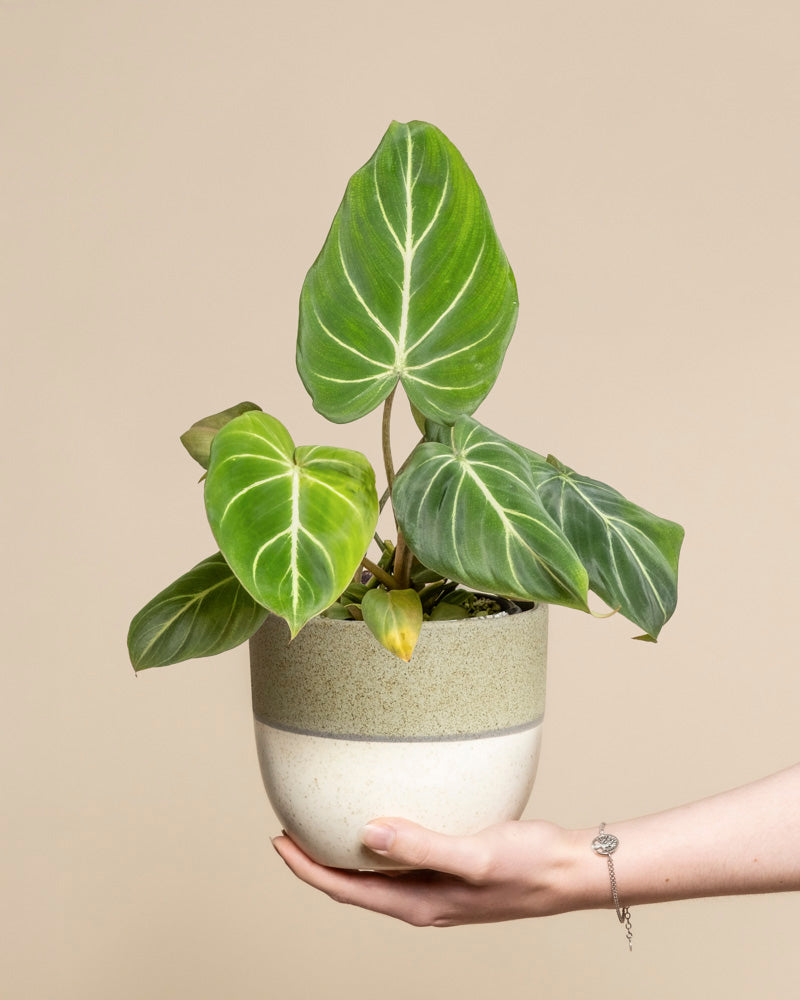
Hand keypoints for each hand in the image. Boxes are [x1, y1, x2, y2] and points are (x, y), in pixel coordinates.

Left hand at [272, 818, 592, 926]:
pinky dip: (379, 841)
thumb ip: (422, 845)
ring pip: (375, 873)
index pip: (347, 891)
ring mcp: (436, 885)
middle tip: (287, 827)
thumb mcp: (475, 855)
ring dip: (345, 852)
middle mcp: (422, 899)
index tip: (277, 842)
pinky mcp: (450, 867)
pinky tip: (380, 816)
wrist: (569, 868)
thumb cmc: (528, 866)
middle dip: (316, 861)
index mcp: (420, 904)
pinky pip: (401, 856)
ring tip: (321, 821)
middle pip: (354, 885)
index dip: (307, 869)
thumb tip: (368, 832)